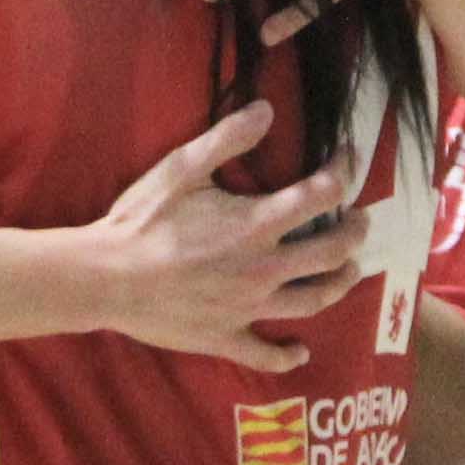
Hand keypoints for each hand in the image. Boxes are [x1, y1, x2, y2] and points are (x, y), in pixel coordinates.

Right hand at [75, 101, 359, 372]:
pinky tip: (300, 353)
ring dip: (341, 284)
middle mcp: (264, 268)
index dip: (343, 172)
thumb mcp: (180, 168)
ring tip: (350, 271)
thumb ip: (227, 138)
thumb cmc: (141, 221)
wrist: (105, 279)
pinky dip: (287, 355)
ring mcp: (249, 308)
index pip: (321, 195)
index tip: (347, 158)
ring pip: (314, 300)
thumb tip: (268, 109)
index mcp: (256, 224)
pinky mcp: (226, 336)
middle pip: (333, 252)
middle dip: (355, 232)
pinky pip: (266, 354)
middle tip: (360, 220)